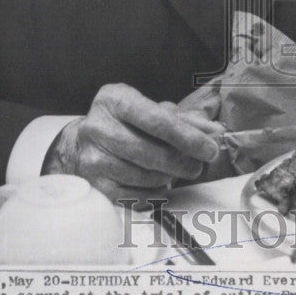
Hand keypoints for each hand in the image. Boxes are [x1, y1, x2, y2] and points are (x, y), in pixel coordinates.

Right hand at [42, 84, 222, 207]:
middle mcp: (97, 126)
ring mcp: (92, 156)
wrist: (81, 142)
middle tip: (197, 166)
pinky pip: (131, 195)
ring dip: (167, 178)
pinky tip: (160, 186)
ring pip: (142, 176)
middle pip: (150, 151)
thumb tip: (214, 132)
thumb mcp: (149, 109)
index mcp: (114, 99)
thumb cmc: (125, 122)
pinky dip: (152, 193)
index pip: (157, 121)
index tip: (210, 149)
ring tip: (175, 172)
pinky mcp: (92, 182)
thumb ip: (183, 120)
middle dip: (181, 162)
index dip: (188, 137)